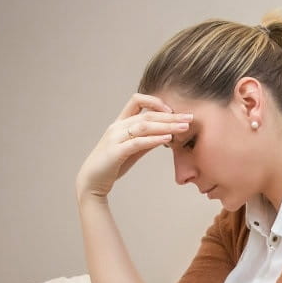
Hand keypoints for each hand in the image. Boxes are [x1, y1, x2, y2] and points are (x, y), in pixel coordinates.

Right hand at [75, 94, 191, 202]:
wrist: (92, 181)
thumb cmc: (113, 164)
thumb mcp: (133, 150)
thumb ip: (147, 140)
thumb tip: (167, 134)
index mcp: (120, 123)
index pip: (137, 101)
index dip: (155, 102)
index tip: (173, 110)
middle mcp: (117, 127)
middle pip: (146, 114)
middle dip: (170, 115)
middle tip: (190, 117)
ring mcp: (115, 138)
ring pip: (143, 126)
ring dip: (166, 126)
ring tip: (184, 127)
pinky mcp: (115, 152)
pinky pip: (137, 142)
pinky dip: (153, 139)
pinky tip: (167, 138)